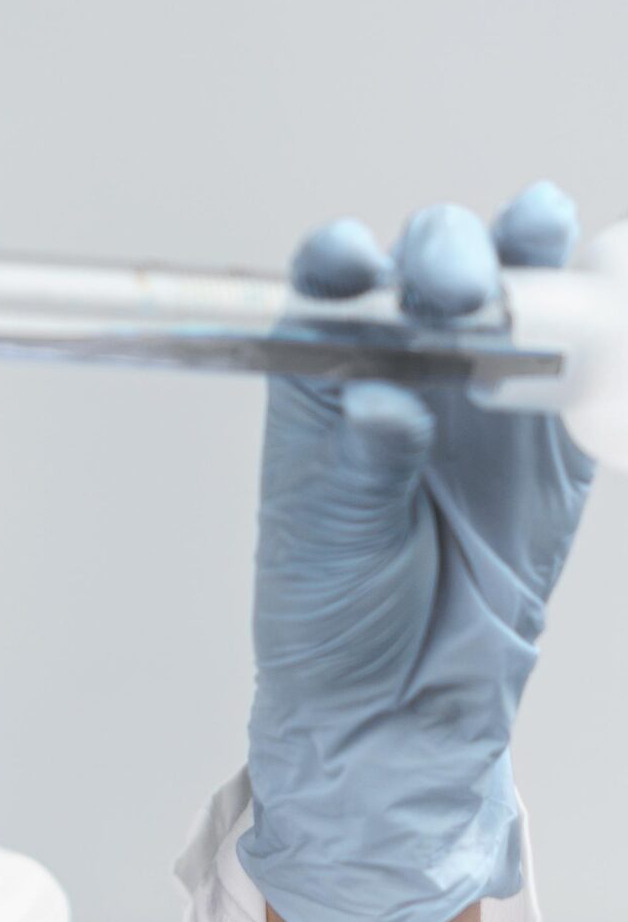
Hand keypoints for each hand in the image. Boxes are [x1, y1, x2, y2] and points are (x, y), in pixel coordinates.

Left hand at [242, 184, 595, 921]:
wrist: (402, 698)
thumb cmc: (332, 610)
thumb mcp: (330, 538)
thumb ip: (360, 463)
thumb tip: (382, 400)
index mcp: (323, 379)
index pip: (328, 288)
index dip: (343, 259)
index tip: (355, 264)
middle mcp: (401, 366)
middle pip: (428, 269)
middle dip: (448, 255)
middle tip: (464, 294)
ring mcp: (484, 393)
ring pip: (512, 290)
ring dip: (526, 248)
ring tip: (538, 224)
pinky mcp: (556, 438)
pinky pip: (586, 361)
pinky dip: (601, 315)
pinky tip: (605, 270)